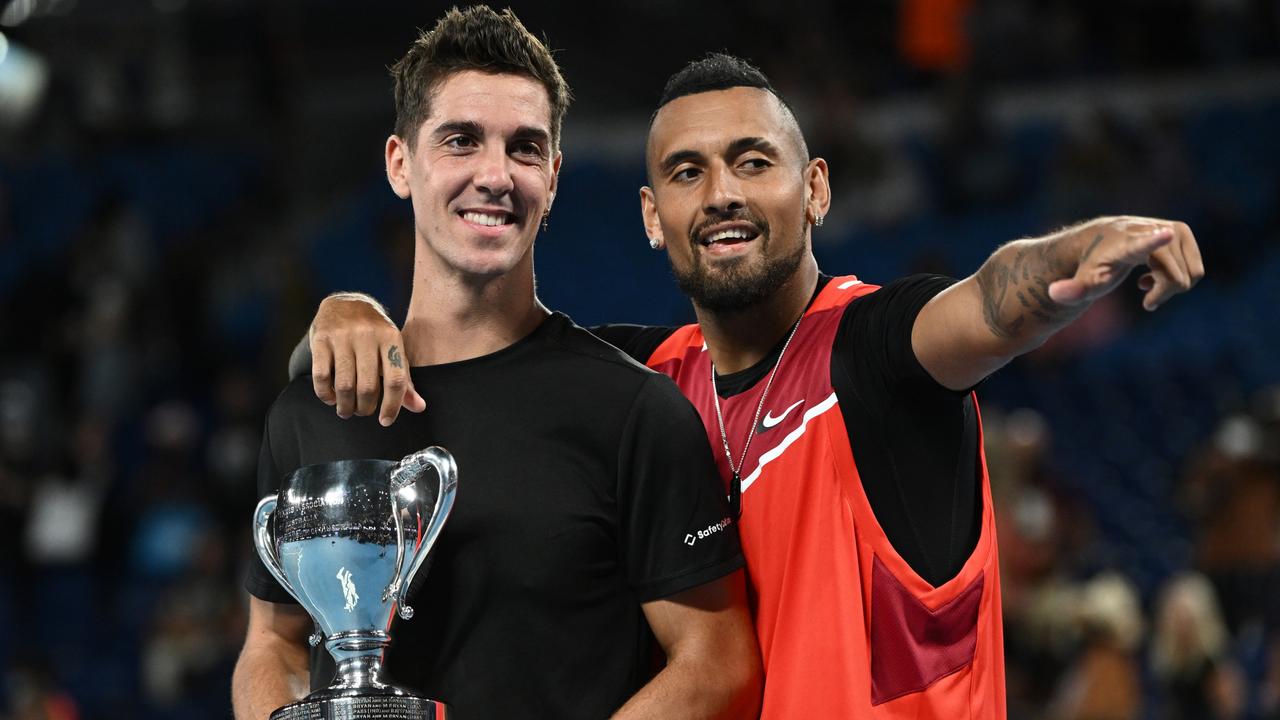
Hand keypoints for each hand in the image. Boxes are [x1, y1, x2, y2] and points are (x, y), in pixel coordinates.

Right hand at [310, 294, 424, 425]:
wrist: (345, 303)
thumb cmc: (374, 333)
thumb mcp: (393, 350)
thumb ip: (404, 379)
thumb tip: (418, 407)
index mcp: (390, 338)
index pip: (395, 380)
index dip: (392, 405)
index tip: (385, 421)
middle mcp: (367, 336)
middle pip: (368, 387)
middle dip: (365, 408)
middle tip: (362, 412)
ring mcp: (343, 337)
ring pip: (344, 385)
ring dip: (345, 405)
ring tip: (346, 410)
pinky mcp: (321, 340)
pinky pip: (321, 376)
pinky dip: (325, 394)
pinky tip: (330, 398)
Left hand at [1047, 217, 1203, 310]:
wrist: (1099, 240)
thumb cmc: (1091, 265)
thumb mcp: (1082, 282)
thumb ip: (1071, 290)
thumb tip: (1053, 293)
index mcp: (1126, 244)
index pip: (1141, 243)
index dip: (1153, 240)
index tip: (1164, 234)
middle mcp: (1150, 231)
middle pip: (1176, 277)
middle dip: (1164, 294)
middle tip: (1146, 300)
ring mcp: (1169, 229)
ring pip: (1190, 274)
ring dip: (1172, 286)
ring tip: (1148, 283)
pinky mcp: (1180, 230)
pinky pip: (1195, 267)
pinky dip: (1181, 277)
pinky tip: (1157, 274)